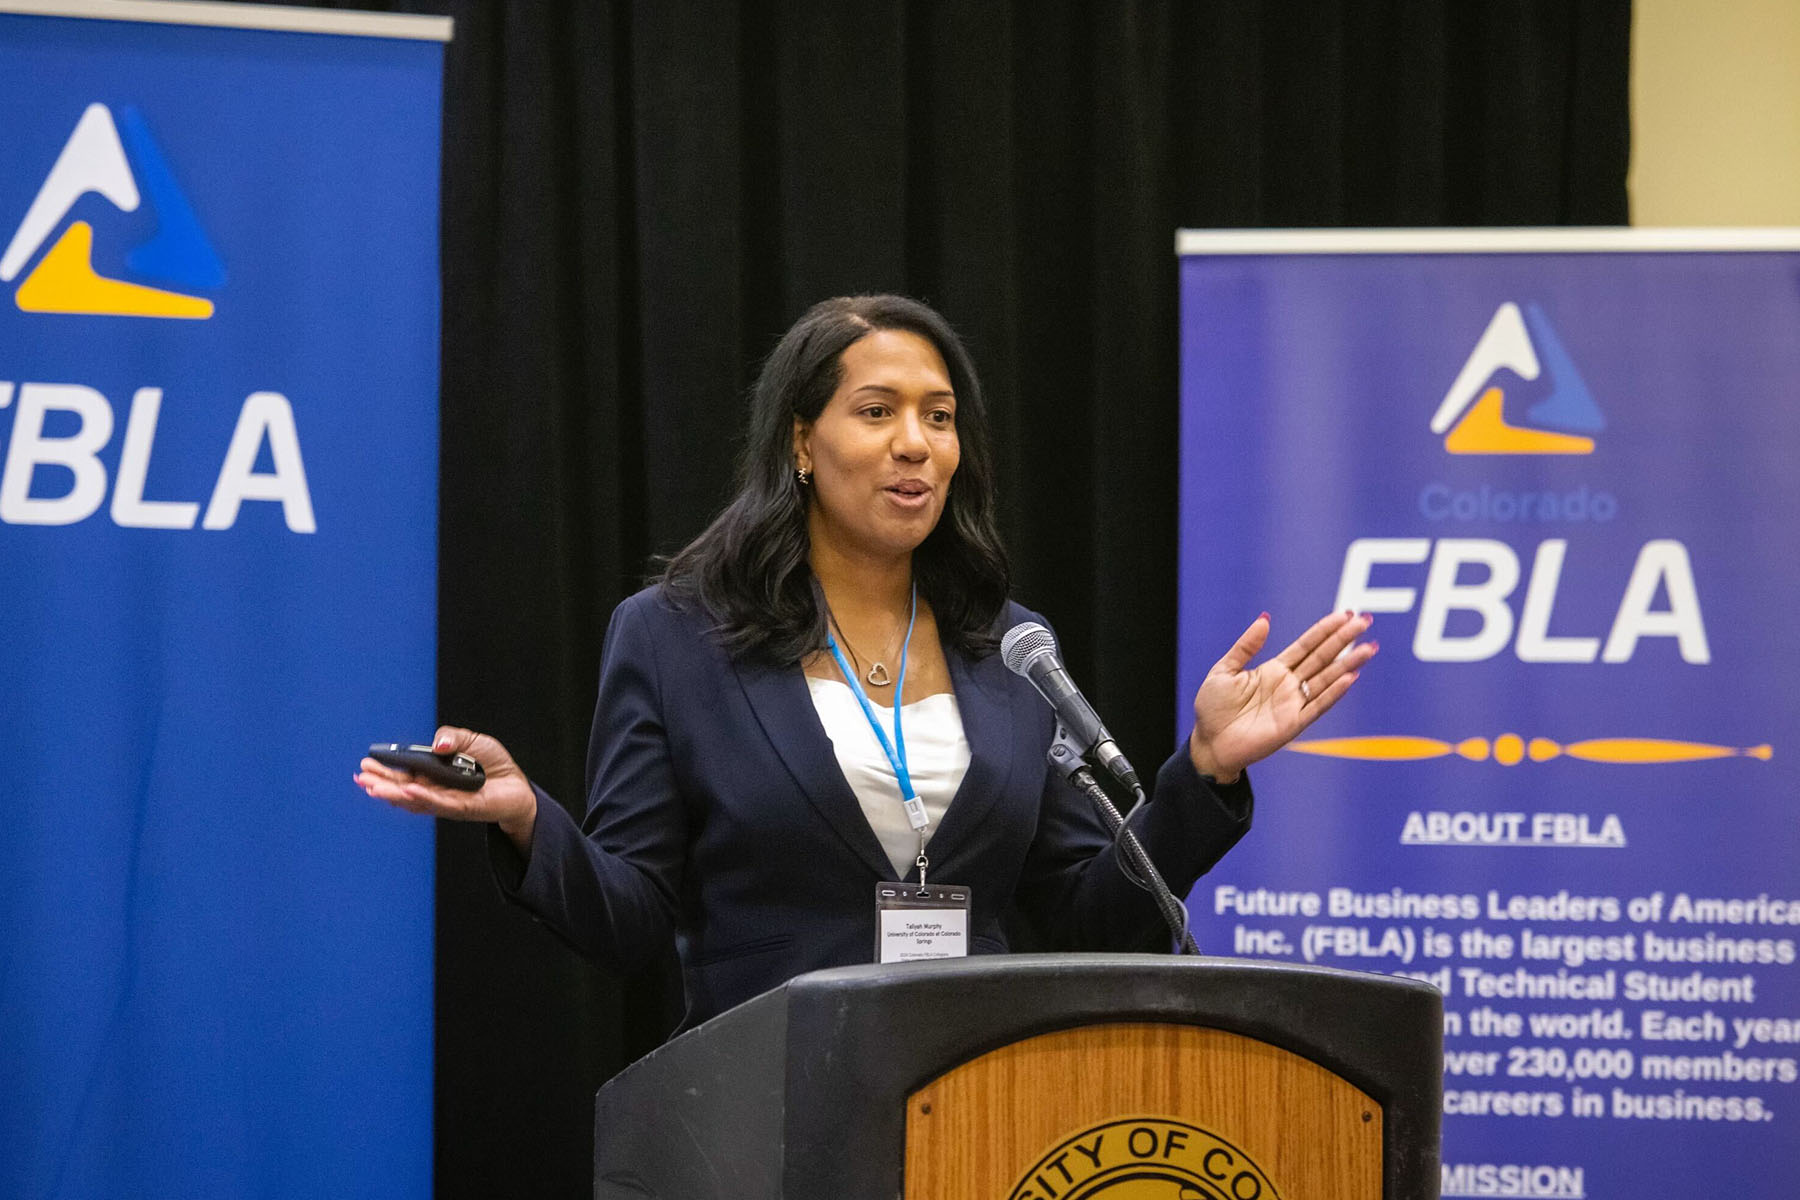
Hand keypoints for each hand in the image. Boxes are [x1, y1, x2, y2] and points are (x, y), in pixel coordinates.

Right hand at [356, 726, 538, 849]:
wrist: (518, 784)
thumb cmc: (493, 764)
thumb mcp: (472, 740)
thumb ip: (452, 736)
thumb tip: (437, 743)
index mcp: (433, 775)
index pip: (403, 774)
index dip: (385, 771)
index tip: (365, 765)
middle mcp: (435, 789)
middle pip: (403, 788)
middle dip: (382, 783)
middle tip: (362, 777)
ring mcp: (447, 801)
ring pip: (416, 799)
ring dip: (394, 794)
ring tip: (374, 788)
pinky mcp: (463, 808)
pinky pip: (440, 803)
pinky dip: (424, 798)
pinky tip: (408, 792)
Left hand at [1188, 610, 1376, 781]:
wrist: (1209, 743)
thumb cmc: (1213, 709)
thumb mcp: (1224, 670)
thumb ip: (1246, 646)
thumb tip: (1265, 619)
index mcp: (1274, 670)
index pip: (1306, 645)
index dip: (1326, 629)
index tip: (1346, 614)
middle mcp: (1289, 685)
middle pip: (1322, 657)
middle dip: (1344, 640)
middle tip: (1365, 621)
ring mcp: (1293, 703)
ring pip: (1327, 679)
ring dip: (1349, 663)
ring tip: (1370, 648)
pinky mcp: (1293, 723)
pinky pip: (1318, 705)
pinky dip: (1334, 692)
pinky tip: (1350, 677)